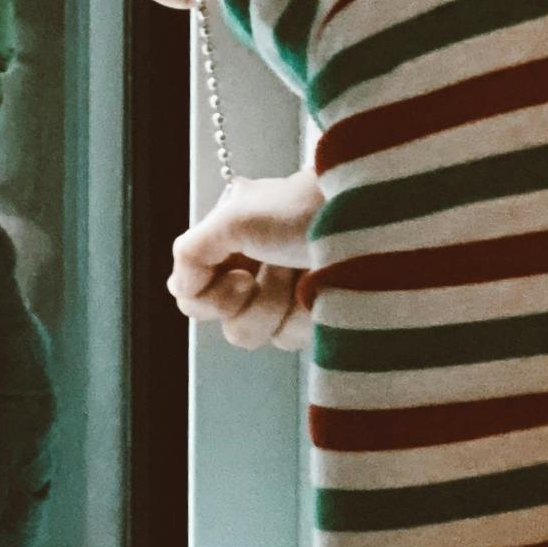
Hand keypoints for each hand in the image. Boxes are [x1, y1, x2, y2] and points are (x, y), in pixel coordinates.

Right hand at [169, 170, 316, 351]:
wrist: (366, 217)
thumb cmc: (301, 207)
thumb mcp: (235, 217)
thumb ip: (192, 252)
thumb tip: (181, 289)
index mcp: (229, 240)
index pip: (191, 294)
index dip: (208, 298)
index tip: (238, 275)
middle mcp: (252, 267)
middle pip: (227, 323)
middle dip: (253, 300)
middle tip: (275, 267)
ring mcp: (283, 294)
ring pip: (256, 335)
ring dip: (279, 305)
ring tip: (301, 273)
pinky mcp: (313, 313)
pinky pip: (289, 339)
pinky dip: (305, 316)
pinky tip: (320, 289)